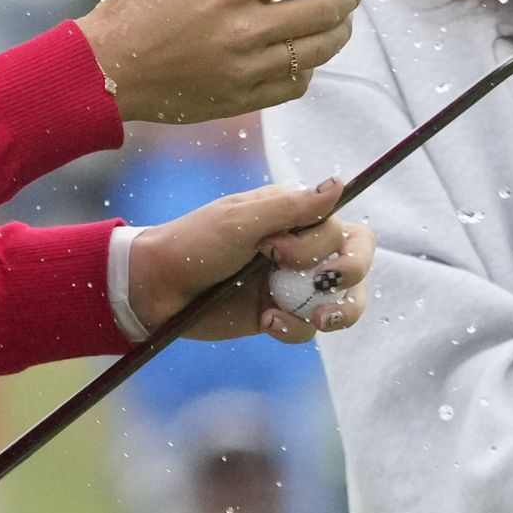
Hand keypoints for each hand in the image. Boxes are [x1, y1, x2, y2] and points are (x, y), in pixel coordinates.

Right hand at [77, 0, 362, 123]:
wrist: (106, 69)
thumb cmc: (139, 7)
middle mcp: (244, 29)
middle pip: (324, 10)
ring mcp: (245, 68)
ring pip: (318, 50)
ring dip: (340, 31)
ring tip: (342, 18)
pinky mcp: (241, 99)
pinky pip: (295, 83)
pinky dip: (310, 66)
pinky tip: (307, 53)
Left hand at [130, 178, 374, 340]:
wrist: (156, 289)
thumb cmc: (193, 244)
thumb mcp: (241, 220)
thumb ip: (292, 207)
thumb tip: (340, 184)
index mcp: (294, 218)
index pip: (345, 229)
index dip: (330, 244)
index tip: (284, 252)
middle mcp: (300, 250)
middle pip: (356, 264)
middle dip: (349, 276)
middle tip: (319, 284)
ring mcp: (290, 285)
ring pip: (343, 301)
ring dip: (337, 311)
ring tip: (316, 319)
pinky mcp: (277, 315)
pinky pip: (307, 327)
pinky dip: (294, 328)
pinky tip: (267, 323)